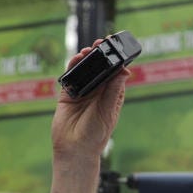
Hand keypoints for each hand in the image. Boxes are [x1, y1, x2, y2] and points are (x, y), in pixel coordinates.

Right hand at [51, 38, 130, 163]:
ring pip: (85, 69)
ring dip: (86, 58)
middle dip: (100, 54)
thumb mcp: (107, 110)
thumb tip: (124, 71)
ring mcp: (83, 91)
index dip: (116, 59)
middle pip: (100, 68)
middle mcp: (98, 92)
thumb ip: (113, 90)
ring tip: (88, 50)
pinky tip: (76, 59)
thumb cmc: (96, 134)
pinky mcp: (68, 94)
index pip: (116, 73)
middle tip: (101, 43)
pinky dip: (72, 66)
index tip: (117, 46)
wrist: (75, 149)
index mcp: (112, 95)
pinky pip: (70, 76)